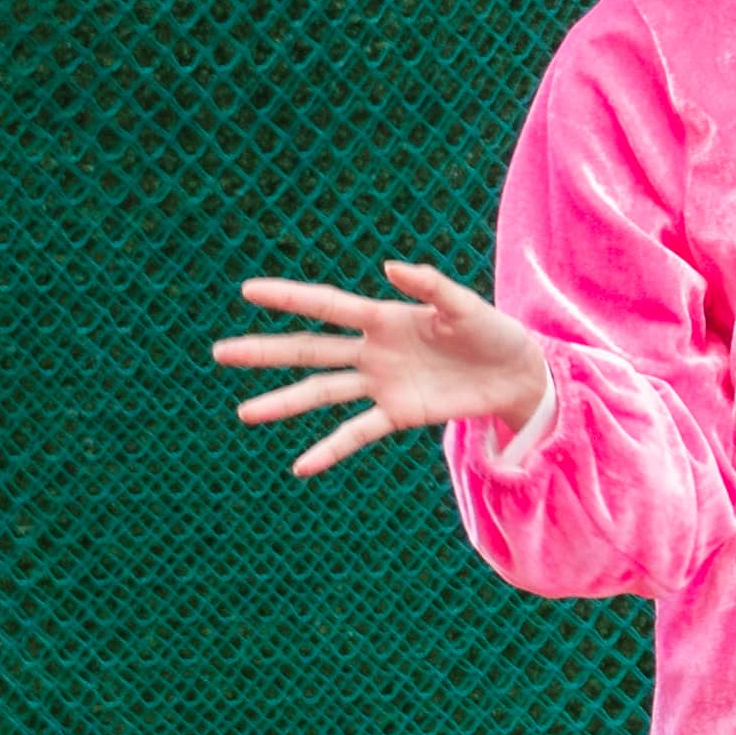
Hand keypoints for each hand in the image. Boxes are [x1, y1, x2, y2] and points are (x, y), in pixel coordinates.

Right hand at [218, 263, 552, 473]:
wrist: (516, 372)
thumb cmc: (491, 330)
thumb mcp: (465, 306)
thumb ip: (431, 286)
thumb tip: (390, 267)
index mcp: (384, 318)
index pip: (327, 305)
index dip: (289, 296)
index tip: (247, 290)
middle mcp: (373, 352)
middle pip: (310, 350)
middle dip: (265, 351)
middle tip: (219, 352)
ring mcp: (381, 384)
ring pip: (323, 392)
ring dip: (284, 402)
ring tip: (245, 412)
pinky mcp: (398, 414)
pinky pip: (358, 433)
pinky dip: (330, 449)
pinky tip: (301, 467)